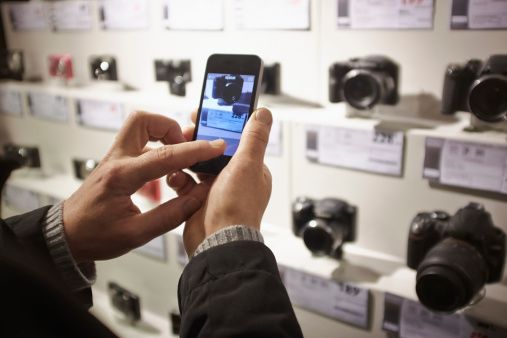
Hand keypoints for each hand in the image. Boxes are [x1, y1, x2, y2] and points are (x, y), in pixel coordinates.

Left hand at [63, 110, 226, 262]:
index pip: (165, 155)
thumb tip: (196, 199)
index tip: (215, 146)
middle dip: (171, 127)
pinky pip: (139, 142)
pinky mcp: (116, 163)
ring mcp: (114, 158)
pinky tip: (166, 167)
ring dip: (163, 134)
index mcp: (121, 177)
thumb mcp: (134, 235)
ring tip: (178, 157)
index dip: (195, 150)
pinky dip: (158, 147)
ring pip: (140, 126)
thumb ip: (169, 217)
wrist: (67, 236)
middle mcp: (116, 160)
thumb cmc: (93, 235)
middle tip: (186, 147)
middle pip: (144, 121)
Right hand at [168, 108, 272, 255]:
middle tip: (185, 132)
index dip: (221, 124)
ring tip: (177, 153)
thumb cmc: (237, 209)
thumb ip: (254, 138)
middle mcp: (234, 178)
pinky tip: (176, 177)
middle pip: (213, 149)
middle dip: (198, 140)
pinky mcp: (198, 200)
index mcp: (250, 168)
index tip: (206, 113)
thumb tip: (264, 114)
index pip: (236, 138)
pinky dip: (178, 178)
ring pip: (197, 164)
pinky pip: (185, 182)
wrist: (217, 242)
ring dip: (186, 158)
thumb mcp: (247, 166)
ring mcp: (215, 189)